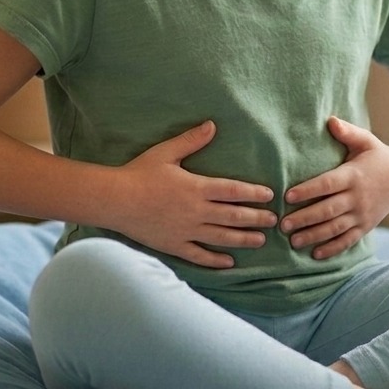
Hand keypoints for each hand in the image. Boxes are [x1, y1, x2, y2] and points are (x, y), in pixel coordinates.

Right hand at [114, 120, 276, 268]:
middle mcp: (196, 211)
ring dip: (243, 240)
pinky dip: (215, 260)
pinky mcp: (174, 245)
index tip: (269, 196)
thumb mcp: (166, 152)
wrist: (114, 200)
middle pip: (233, 216)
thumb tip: (212, 125)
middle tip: (274, 221)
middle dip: (256, 219)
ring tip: (260, 241)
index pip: (233, 191)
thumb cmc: (139, 173)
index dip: (253, 193)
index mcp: (197, 187)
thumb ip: (191, 140)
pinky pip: (199, 256)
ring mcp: (186, 231)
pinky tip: (229, 263)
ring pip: (221, 238)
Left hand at [281, 117, 388, 260]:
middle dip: (304, 218)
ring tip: (293, 241)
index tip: (288, 196)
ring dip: (314, 236)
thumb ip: (347, 132)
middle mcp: (358, 197)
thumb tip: (329, 120)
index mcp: (353, 175)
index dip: (308, 190)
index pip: (327, 184)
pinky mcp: (367, 226)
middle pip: (328, 210)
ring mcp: (363, 214)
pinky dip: (333, 249)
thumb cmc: (378, 155)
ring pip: (336, 228)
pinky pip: (348, 240)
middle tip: (283, 224)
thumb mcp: (365, 140)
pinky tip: (315, 255)